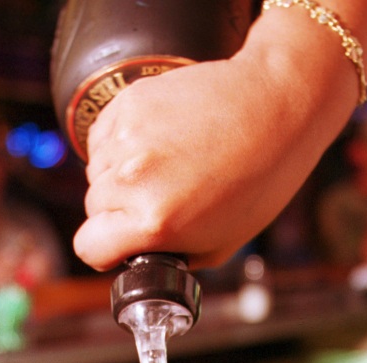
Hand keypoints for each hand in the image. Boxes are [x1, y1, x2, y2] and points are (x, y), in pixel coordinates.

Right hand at [71, 3, 366, 271]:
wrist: (279, 107)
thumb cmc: (259, 180)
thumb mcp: (218, 244)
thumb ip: (168, 255)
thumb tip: (138, 256)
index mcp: (153, 221)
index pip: (88, 247)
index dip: (106, 250)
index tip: (123, 244)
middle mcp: (133, 178)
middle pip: (94, 208)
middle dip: (119, 211)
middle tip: (165, 198)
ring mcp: (128, 136)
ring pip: (97, 171)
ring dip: (120, 175)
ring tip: (170, 166)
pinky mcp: (130, 101)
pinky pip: (104, 136)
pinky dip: (122, 143)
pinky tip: (162, 142)